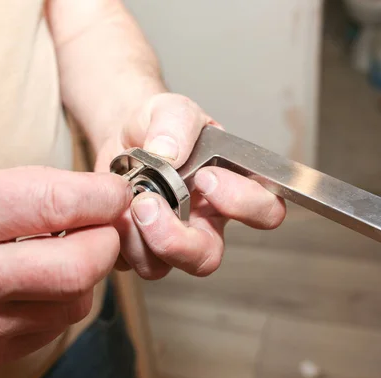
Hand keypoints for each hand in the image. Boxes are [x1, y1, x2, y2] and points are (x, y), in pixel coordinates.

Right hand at [0, 167, 131, 367]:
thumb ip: (33, 188)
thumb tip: (101, 200)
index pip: (56, 204)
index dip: (103, 197)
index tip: (116, 194)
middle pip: (78, 267)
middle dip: (106, 241)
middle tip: (101, 226)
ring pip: (75, 302)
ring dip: (86, 273)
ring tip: (64, 252)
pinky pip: (55, 326)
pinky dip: (62, 299)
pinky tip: (41, 282)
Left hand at [95, 93, 286, 278]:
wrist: (123, 135)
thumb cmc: (160, 126)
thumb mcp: (172, 109)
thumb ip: (177, 123)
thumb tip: (168, 153)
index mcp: (230, 190)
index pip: (264, 211)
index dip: (242, 203)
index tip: (207, 176)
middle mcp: (203, 223)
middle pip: (207, 258)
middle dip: (177, 239)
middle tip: (151, 202)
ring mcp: (168, 239)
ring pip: (165, 265)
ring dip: (141, 237)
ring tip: (130, 200)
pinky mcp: (137, 246)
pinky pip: (130, 259)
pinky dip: (119, 235)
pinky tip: (115, 206)